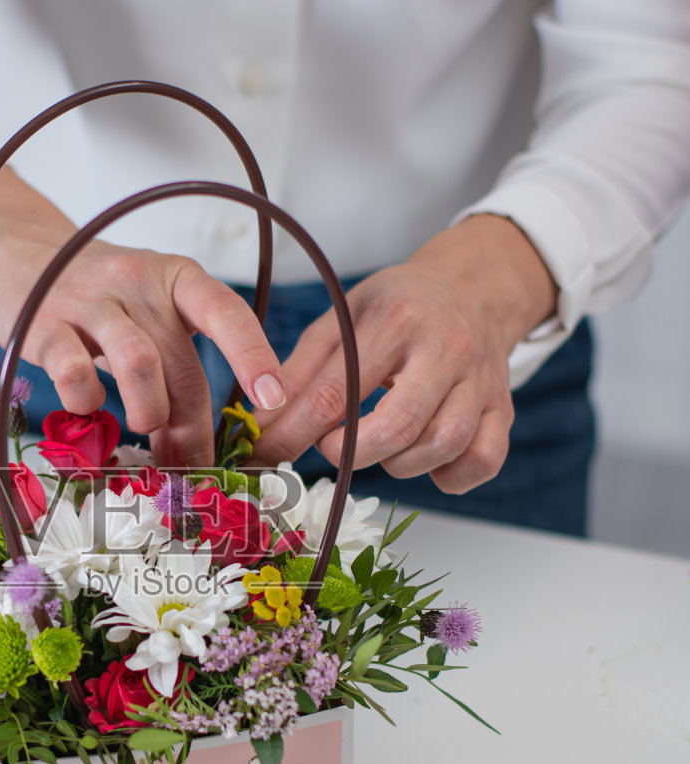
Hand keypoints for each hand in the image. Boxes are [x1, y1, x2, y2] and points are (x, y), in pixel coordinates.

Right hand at [0, 161, 284, 465]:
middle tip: (191, 464)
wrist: (17, 252)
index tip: (273, 399)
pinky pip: (75, 372)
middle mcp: (136, 281)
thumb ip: (174, 364)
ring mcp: (87, 300)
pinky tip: (85, 404)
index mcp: (176, 277)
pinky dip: (86, 402)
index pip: (226, 312)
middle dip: (191, 424)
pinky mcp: (42, 323)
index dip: (253, 355)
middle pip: (180, 362)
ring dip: (148, 411)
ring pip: (138, 364)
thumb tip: (197, 447)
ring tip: (142, 425)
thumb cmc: (97, 296)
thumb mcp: (148, 310)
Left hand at [251, 215, 558, 491]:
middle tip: (331, 448)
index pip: (338, 391)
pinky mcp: (503, 408)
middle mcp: (446, 348)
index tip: (269, 454)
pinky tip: (425, 458)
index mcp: (396, 320)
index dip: (296, 433)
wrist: (474, 288)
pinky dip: (449, 475)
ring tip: (379, 446)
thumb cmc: (398, 308)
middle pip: (398, 426)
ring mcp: (480, 381)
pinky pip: (482, 461)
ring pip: (443, 446)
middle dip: (351, 453)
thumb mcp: (342, 320)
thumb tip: (261, 427)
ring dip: (399, 463)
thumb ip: (300, 372)